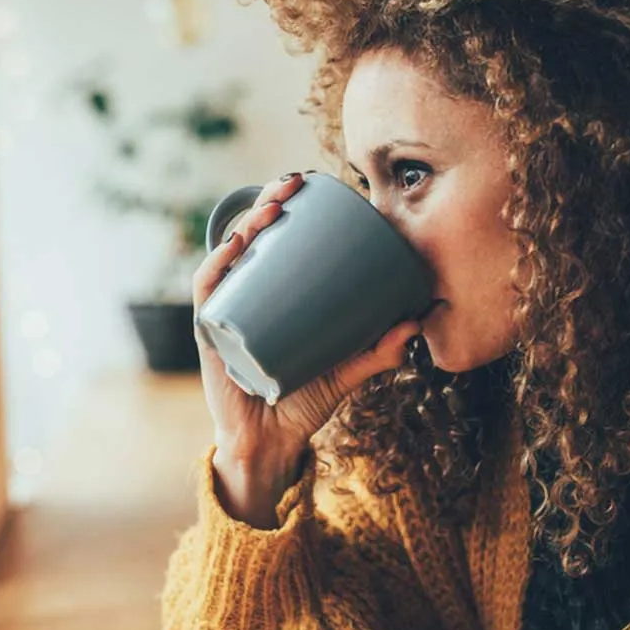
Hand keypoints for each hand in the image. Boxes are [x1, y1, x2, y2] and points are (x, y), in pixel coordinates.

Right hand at [192, 171, 421, 526]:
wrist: (271, 446)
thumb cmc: (304, 403)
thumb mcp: (348, 371)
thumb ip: (381, 350)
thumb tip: (421, 318)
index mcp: (273, 297)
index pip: (276, 242)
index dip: (287, 207)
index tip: (311, 184)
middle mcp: (245, 297)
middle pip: (252, 238)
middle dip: (269, 203)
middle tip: (294, 183)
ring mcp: (226, 313)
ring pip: (229, 256)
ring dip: (247, 224)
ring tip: (273, 207)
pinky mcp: (211, 335)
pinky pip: (208, 293)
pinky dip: (217, 265)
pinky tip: (235, 245)